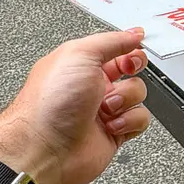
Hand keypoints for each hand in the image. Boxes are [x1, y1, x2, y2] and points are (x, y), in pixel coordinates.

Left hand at [0, 29, 150, 183]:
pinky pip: (138, 120)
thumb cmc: (50, 103)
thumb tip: (133, 34)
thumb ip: (111, 41)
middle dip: (132, 70)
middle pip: (130, 69)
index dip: (128, 46)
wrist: (44, 149)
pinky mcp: (114, 133)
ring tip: (107, 108)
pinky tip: (111, 125)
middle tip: (125, 73)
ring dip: (127, 99)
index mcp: (80, 64)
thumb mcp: (79, 54)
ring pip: (137, 95)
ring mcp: (103, 110)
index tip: (133, 48)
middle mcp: (91, 86)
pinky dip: (129, 122)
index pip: (114, 47)